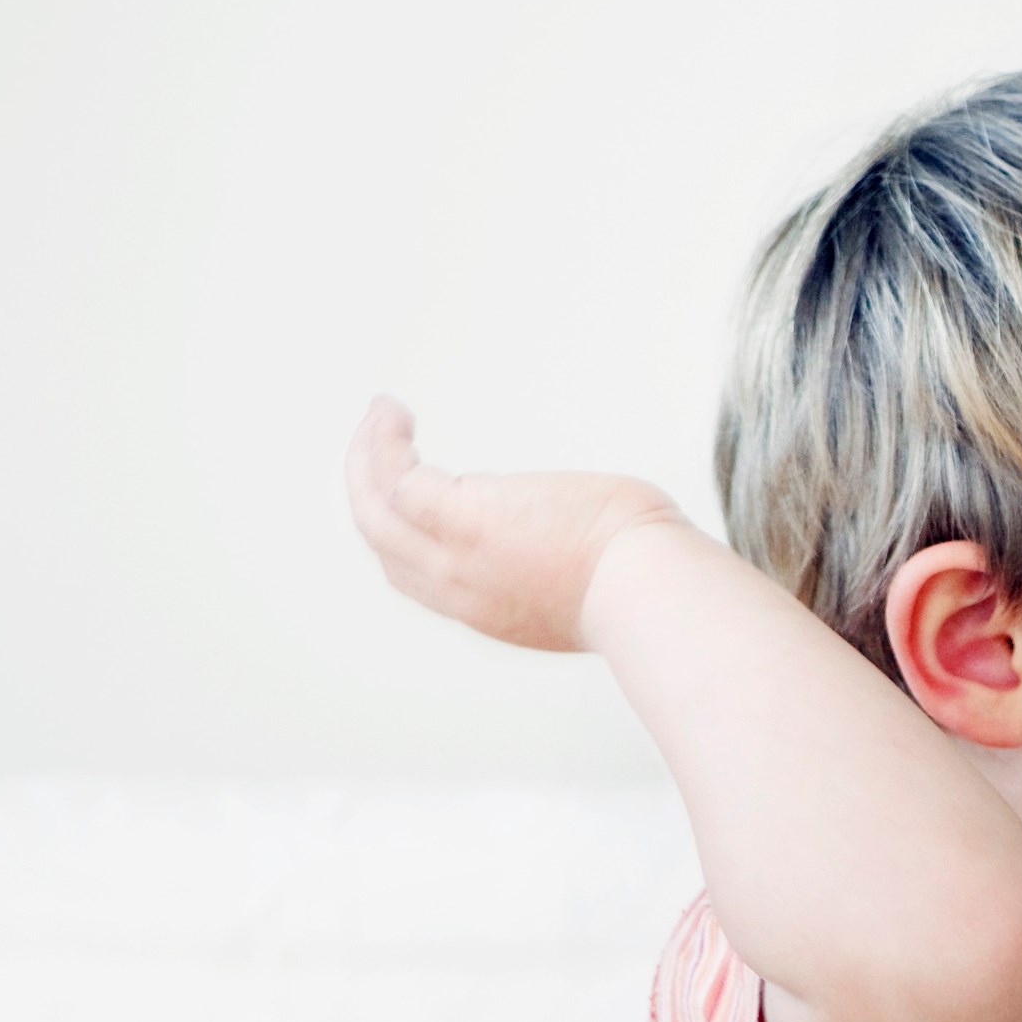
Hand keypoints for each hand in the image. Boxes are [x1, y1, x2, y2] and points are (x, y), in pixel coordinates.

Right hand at [343, 398, 683, 653]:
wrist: (654, 595)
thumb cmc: (649, 584)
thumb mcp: (590, 587)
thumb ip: (562, 567)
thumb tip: (574, 537)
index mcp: (496, 609)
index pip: (423, 578)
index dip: (406, 536)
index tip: (417, 498)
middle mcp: (464, 593)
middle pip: (384, 544)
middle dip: (371, 490)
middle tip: (377, 447)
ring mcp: (457, 558)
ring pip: (374, 509)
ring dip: (367, 456)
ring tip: (382, 417)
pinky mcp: (464, 519)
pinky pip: (394, 475)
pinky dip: (383, 440)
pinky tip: (394, 411)